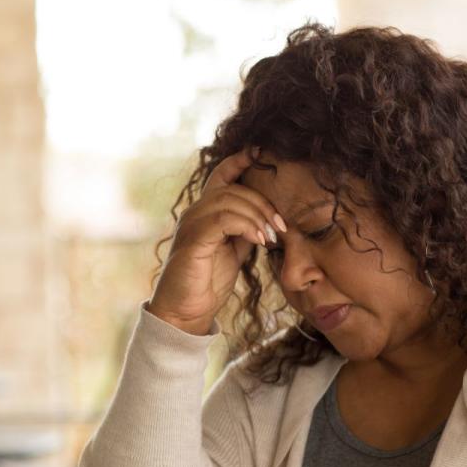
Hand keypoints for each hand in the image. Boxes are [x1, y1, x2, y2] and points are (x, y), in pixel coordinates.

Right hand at [146, 147, 286, 334]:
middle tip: (281, 226)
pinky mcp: (193, 241)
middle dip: (262, 203)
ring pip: (228, 200)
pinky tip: (260, 242)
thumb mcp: (233, 252)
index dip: (240, 160)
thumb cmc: (207, 283)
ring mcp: (191, 225)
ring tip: (271, 236)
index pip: (221, 175)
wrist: (185, 313)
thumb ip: (244, 231)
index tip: (263, 152)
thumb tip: (268, 219)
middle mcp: (194, 213)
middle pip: (232, 188)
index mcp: (204, 213)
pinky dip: (246, 227)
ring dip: (257, 215)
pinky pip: (223, 220)